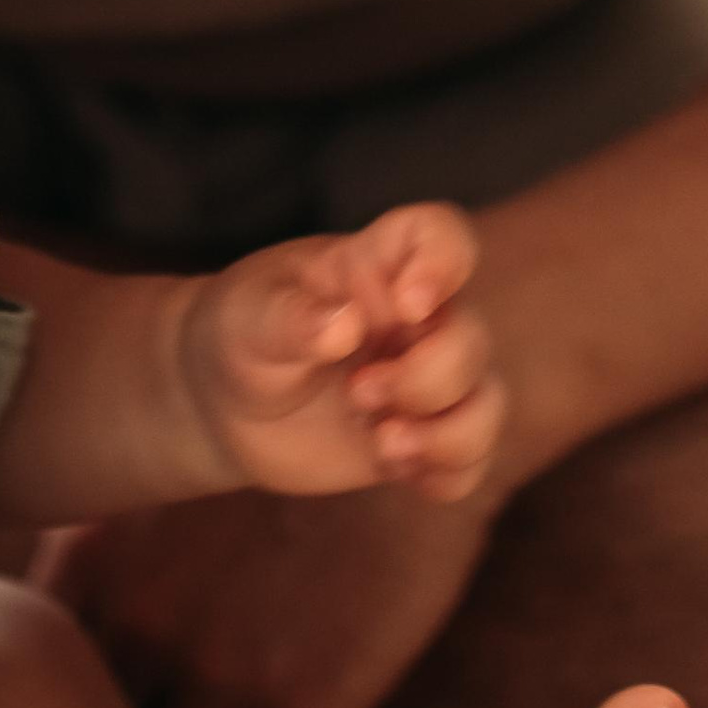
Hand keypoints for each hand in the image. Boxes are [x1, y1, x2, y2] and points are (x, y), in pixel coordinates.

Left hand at [56, 481, 498, 707]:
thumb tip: (55, 628)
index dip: (74, 706)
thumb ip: (98, 553)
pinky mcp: (307, 702)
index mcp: (97, 561)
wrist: (402, 411)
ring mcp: (224, 667)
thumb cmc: (277, 448)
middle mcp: (146, 619)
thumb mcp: (161, 482)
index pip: (38, 681)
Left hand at [180, 202, 502, 504]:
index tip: (408, 305)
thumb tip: (345, 325)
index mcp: (375, 266)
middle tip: (357, 392)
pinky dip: (449, 472)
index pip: (441, 236)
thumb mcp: (248, 318)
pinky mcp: (417, 437)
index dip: (444, 263)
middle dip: (426, 376)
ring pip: (485, 400)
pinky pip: (470, 459)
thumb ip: (291, 317)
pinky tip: (397, 471)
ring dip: (449, 433)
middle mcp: (412, 322)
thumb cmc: (239, 334)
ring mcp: (420, 380)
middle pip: (470, 337)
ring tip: (383, 445)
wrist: (222, 403)